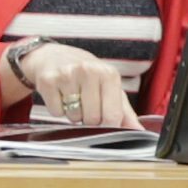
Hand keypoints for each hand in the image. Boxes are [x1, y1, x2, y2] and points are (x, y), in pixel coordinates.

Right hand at [19, 45, 135, 128]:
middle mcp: (89, 71)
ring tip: (71, 97)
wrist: (51, 56)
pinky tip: (59, 95)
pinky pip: (56, 112)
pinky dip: (57, 110)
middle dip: (88, 118)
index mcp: (108, 74)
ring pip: (74, 117)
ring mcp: (67, 75)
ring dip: (73, 114)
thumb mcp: (108, 86)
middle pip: (92, 119)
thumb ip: (124, 111)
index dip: (107, 124)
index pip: (112, 115)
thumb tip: (139, 131)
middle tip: (85, 103)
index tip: (103, 119)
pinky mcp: (48, 80)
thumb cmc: (85, 74)